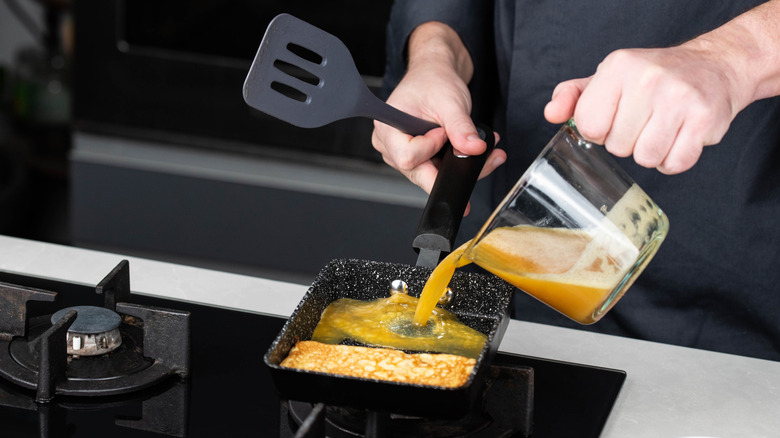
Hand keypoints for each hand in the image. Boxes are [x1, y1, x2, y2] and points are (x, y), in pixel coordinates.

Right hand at [371, 22, 505, 194]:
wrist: (434, 75)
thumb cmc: (433, 82)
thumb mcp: (451, 102)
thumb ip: (461, 128)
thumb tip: (475, 149)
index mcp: (388, 130)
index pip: (408, 158)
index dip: (431, 147)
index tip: (443, 132)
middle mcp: (389, 146)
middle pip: (419, 173)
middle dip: (450, 165)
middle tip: (473, 147)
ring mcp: (400, 155)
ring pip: (430, 175)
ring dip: (455, 164)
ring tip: (472, 143)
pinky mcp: (415, 158)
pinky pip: (434, 171)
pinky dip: (453, 162)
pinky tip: (465, 149)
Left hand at [544, 44, 746, 173]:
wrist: (714, 66)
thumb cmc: (652, 77)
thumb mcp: (607, 78)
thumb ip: (572, 97)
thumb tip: (551, 114)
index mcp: (618, 67)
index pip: (589, 126)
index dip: (600, 130)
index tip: (614, 117)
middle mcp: (648, 79)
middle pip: (618, 147)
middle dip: (628, 141)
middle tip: (644, 120)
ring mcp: (679, 99)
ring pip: (646, 159)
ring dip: (651, 152)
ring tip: (661, 128)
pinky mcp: (704, 120)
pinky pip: (674, 164)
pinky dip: (674, 160)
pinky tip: (678, 137)